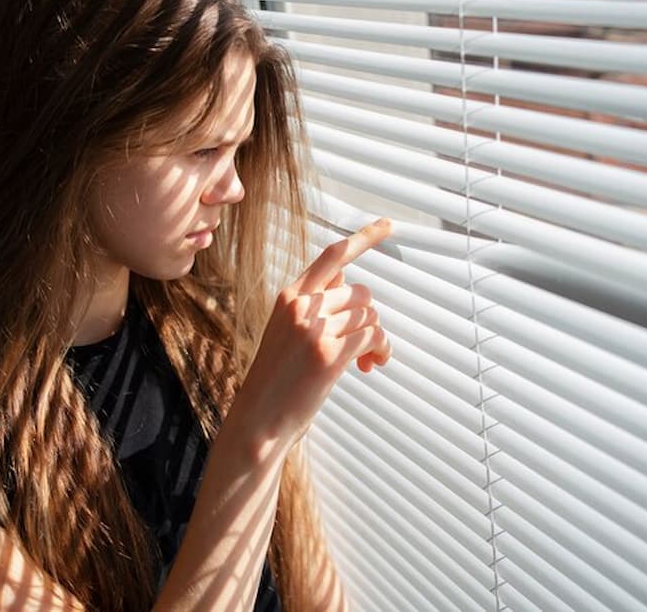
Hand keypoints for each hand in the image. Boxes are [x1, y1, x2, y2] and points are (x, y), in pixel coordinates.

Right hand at [232, 218, 393, 447]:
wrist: (258, 421)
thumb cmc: (276, 381)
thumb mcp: (286, 332)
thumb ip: (314, 306)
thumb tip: (349, 287)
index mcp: (289, 296)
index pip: (333, 256)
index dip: (365, 238)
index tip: (388, 225)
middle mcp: (301, 306)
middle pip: (361, 293)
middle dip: (370, 318)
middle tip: (367, 347)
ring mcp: (314, 328)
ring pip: (370, 316)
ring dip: (377, 339)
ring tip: (367, 360)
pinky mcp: (328, 354)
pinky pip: (372, 337)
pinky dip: (379, 350)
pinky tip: (370, 366)